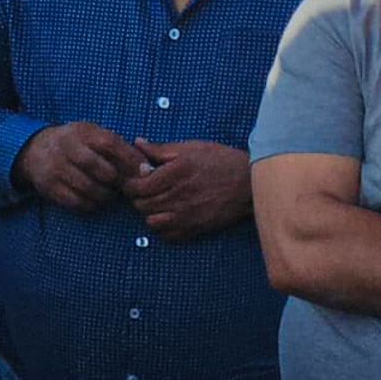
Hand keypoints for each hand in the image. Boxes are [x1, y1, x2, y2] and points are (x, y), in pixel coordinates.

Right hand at [14, 122, 146, 211]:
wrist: (36, 150)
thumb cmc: (77, 144)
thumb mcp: (94, 135)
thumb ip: (118, 147)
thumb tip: (146, 168)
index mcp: (83, 132)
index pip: (110, 144)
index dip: (130, 159)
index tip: (145, 171)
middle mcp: (68, 147)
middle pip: (101, 169)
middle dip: (119, 181)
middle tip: (127, 186)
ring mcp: (57, 168)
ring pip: (90, 188)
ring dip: (107, 195)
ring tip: (111, 193)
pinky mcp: (50, 187)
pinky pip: (77, 202)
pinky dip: (91, 204)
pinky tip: (95, 199)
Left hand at [124, 138, 251, 242]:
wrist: (249, 182)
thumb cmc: (221, 161)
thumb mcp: (190, 147)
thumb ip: (160, 148)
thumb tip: (138, 143)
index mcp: (174, 174)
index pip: (137, 187)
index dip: (130, 184)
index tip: (134, 180)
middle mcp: (178, 197)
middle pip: (141, 205)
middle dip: (138, 198)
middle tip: (145, 190)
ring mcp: (186, 215)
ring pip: (151, 222)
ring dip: (150, 213)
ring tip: (157, 203)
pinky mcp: (195, 228)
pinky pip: (168, 236)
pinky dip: (164, 228)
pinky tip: (169, 215)